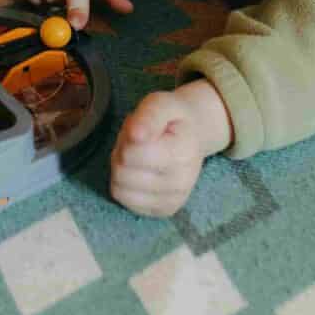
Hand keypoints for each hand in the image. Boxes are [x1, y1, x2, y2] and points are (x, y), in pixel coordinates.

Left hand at [110, 80, 231, 216]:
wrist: (195, 135)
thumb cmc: (174, 117)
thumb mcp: (161, 103)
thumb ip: (148, 115)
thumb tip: (135, 135)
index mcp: (181, 154)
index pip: (129, 155)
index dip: (126, 138)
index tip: (140, 130)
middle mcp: (181, 183)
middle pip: (121, 173)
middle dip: (122, 153)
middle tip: (137, 142)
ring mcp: (173, 201)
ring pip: (120, 189)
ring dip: (122, 169)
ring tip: (138, 156)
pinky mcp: (164, 211)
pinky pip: (126, 202)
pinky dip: (126, 185)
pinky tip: (141, 172)